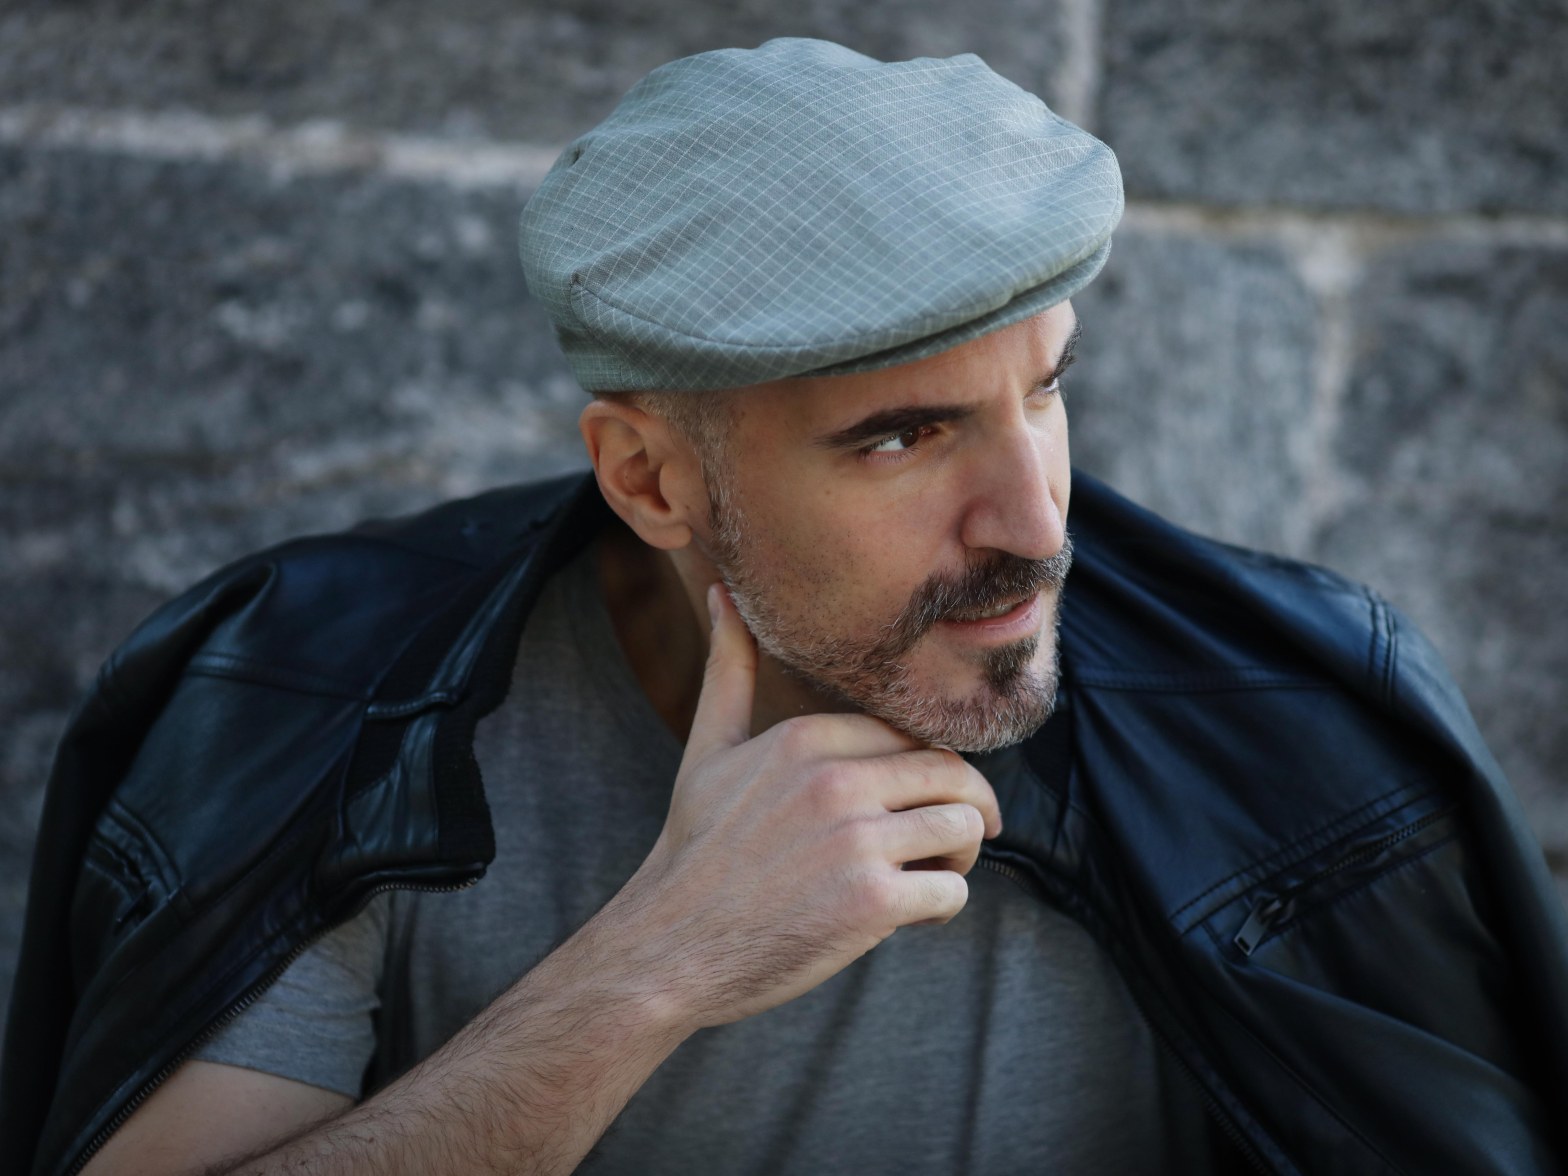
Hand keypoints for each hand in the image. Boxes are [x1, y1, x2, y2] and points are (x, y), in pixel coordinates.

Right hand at [612, 582, 1001, 1029]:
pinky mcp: (870, 902)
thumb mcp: (709, 748)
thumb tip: (722, 591)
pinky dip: (941, 907)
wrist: (668, 947)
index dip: (926, 770)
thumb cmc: (693, 850)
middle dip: (965, 808)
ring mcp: (854, 840)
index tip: (916, 802)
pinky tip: (908, 918)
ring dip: (958, 858)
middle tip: (951, 842)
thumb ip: (729, 668)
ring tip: (926, 878)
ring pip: (963, 827)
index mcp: (805, 737)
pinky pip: (952, 890)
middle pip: (952, 774)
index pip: (910, 735)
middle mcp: (834, 779)